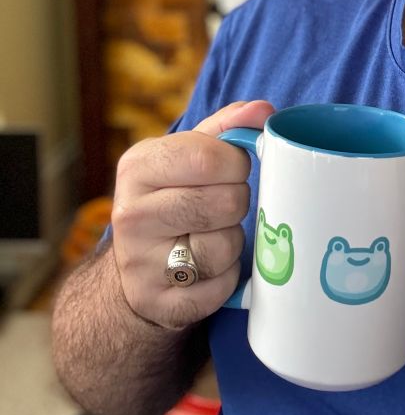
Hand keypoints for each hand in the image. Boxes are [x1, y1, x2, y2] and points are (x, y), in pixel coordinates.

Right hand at [111, 100, 273, 329]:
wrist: (135, 271)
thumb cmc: (173, 198)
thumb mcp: (188, 155)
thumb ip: (228, 127)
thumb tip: (263, 110)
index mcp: (137, 167)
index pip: (210, 157)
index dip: (237, 164)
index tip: (231, 169)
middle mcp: (131, 215)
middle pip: (226, 202)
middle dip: (238, 201)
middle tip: (224, 204)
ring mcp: (141, 264)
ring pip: (226, 246)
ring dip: (233, 241)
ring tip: (213, 234)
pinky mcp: (161, 304)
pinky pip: (222, 285)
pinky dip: (226, 276)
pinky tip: (208, 268)